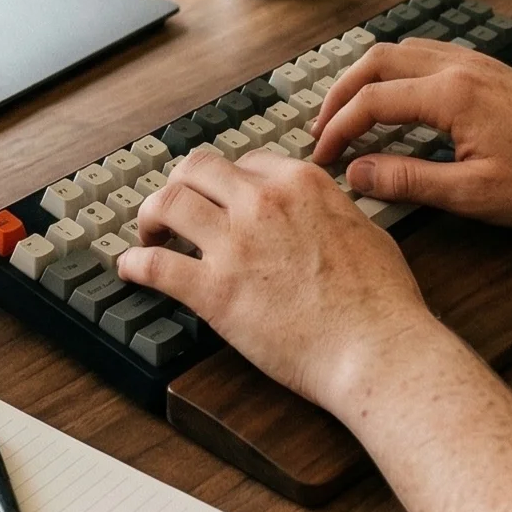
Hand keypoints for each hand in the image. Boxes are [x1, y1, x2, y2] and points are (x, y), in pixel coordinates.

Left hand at [117, 147, 452, 412]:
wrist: (376, 348)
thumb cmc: (383, 301)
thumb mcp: (366, 230)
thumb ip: (334, 212)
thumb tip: (326, 213)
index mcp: (300, 183)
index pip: (246, 162)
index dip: (228, 181)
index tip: (221, 198)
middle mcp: (261, 202)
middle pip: (197, 169)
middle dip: (180, 184)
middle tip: (175, 207)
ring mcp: (234, 243)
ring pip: (167, 203)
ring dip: (150, 216)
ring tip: (148, 233)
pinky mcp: (213, 290)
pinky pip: (155, 266)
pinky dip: (134, 264)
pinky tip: (128, 269)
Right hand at [309, 39, 511, 225]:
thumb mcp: (473, 194)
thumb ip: (409, 180)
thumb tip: (358, 173)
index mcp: (451, 95)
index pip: (372, 100)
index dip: (338, 129)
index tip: (322, 158)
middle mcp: (459, 66)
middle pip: (377, 61)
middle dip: (341, 94)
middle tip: (323, 132)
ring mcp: (475, 63)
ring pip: (402, 51)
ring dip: (367, 78)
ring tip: (350, 115)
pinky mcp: (488, 69)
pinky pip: (427, 54)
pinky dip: (397, 72)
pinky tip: (396, 101)